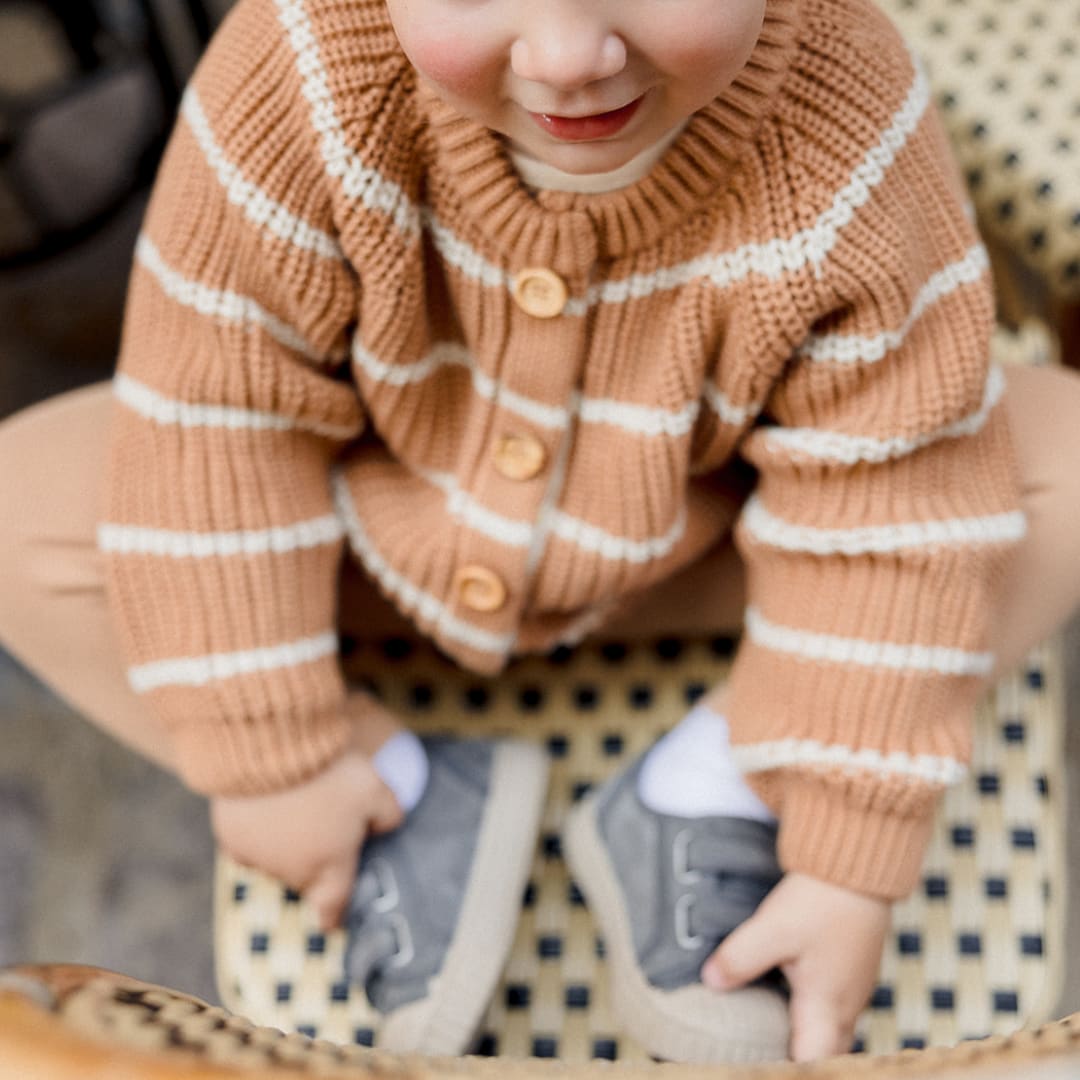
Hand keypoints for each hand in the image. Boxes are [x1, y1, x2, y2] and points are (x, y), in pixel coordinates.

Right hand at [210, 748, 403, 930]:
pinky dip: (255, 829)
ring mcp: (258, 857)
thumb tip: (385, 827)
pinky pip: (245, 841)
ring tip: (296, 806)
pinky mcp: (230, 836)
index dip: (333, 916)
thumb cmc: (332, 773)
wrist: (272, 749)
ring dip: (285, 843)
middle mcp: (292, 870)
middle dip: (315, 860)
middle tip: (325, 826)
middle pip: (306, 877)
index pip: (332, 906)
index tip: (332, 922)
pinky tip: (264, 805)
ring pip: (274, 860)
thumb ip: (387, 815)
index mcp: (331, 866)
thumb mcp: (377, 789)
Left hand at [701, 872, 890, 1061]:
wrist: (858, 869)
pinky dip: (812, 1019)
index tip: (758, 1065)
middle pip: (824, 1054)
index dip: (788, 1071)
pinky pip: (833, 1011)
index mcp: (826, 1008)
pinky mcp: (850, 971)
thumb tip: (710, 982)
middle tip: (764, 1056)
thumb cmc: (820, 902)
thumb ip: (740, 958)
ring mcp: (853, 990)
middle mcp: (846, 1007)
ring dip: (807, 1042)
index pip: (811, 1065)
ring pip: (830, 1034)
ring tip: (772, 1041)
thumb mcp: (773, 929)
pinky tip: (788, 1005)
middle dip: (799, 1061)